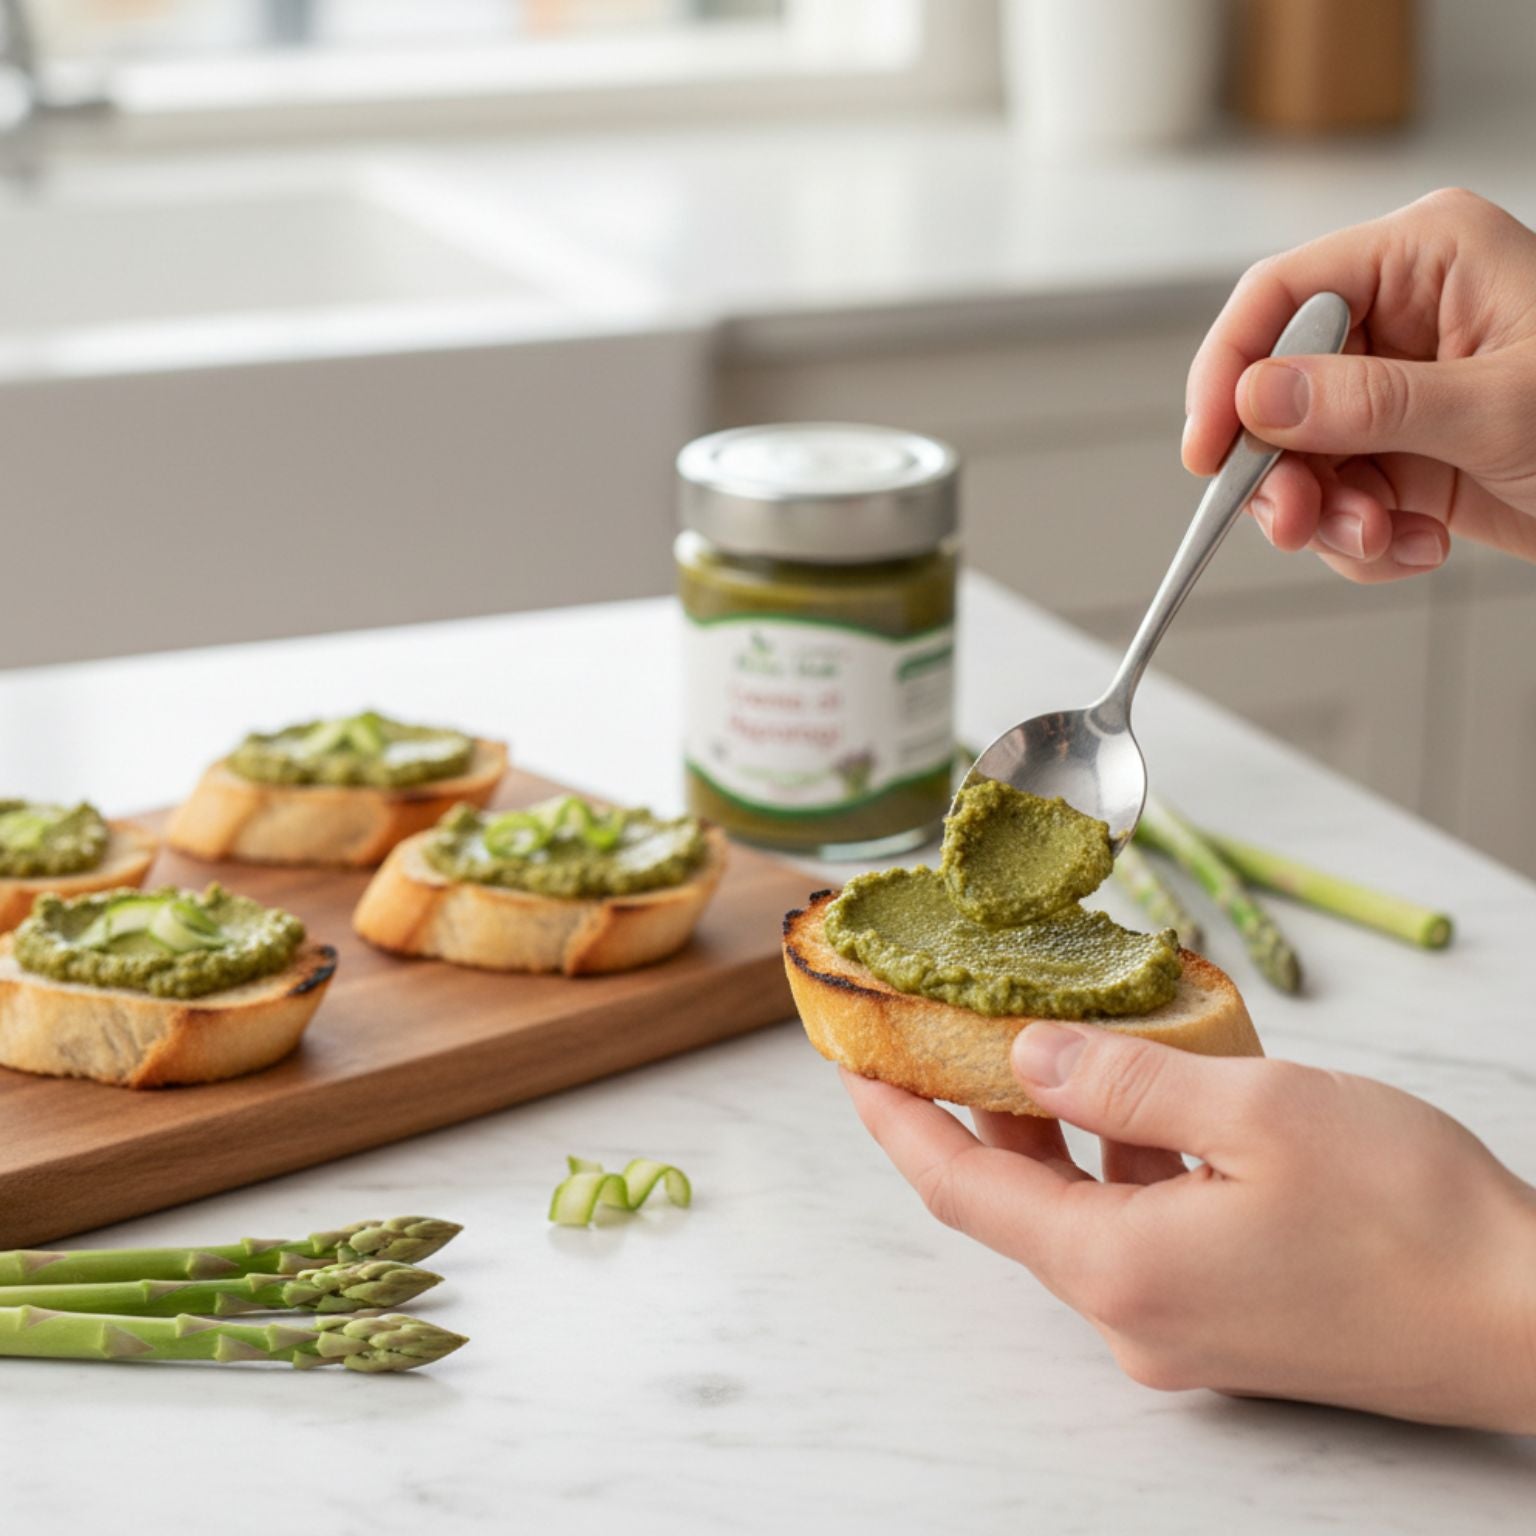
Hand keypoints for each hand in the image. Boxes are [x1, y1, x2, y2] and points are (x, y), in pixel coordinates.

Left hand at [844, 1025, 1535, 1431]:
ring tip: (1044, 1033)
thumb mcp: (1256, 1112)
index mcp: (1118, 1267)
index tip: (851, 1063)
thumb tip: (1027, 1057)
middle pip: (1016, 1198)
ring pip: (1080, 1207)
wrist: (1535, 1323)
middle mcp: (1133, 1314)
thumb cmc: (1412, 1219)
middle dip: (972, 1109)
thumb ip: (1124, 1081)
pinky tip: (1147, 1092)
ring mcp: (1181, 1327)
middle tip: (942, 1025)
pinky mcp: (1228, 1320)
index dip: (897, 1123)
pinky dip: (1124, 1157)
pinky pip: (1141, 1227)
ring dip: (1055, 1126)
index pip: (961, 1190)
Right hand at [1184, 188, 1535, 581]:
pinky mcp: (1410, 455)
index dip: (1228, 370)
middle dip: (1282, 470)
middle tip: (1294, 521)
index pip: (1282, 296)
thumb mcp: (1498, 408)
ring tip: (1384, 542)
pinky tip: (1419, 546)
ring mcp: (1402, 393)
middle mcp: (1404, 318)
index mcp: (1426, 260)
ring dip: (1328, 518)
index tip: (1209, 450)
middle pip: (1278, 390)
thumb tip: (1258, 396)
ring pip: (1302, 459)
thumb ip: (1369, 402)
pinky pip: (1342, 502)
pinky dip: (1365, 542)